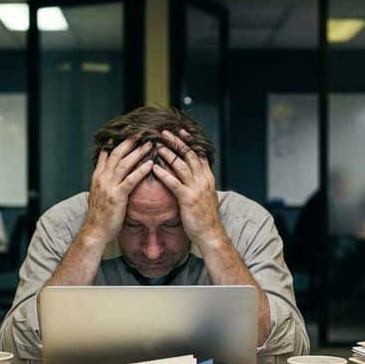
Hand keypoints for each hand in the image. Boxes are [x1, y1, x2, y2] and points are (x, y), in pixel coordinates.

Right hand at [83, 137, 153, 245]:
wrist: (95, 231)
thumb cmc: (100, 214)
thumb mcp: (100, 193)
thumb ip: (105, 181)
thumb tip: (112, 172)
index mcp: (98, 176)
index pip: (107, 153)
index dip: (117, 141)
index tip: (127, 132)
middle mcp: (102, 178)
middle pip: (116, 154)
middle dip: (129, 142)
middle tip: (141, 132)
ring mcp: (109, 187)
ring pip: (124, 164)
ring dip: (138, 152)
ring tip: (149, 144)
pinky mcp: (117, 197)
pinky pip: (130, 180)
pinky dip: (141, 171)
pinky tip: (150, 164)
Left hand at [151, 130, 224, 247]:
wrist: (210, 233)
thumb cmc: (205, 216)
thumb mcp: (206, 195)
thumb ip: (200, 182)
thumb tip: (194, 173)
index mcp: (208, 177)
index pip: (199, 153)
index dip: (189, 141)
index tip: (180, 130)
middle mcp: (203, 179)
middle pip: (190, 154)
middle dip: (177, 142)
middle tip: (164, 132)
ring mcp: (196, 188)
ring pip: (181, 165)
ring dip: (168, 153)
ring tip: (156, 145)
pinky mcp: (188, 199)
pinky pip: (174, 183)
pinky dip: (164, 174)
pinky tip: (154, 167)